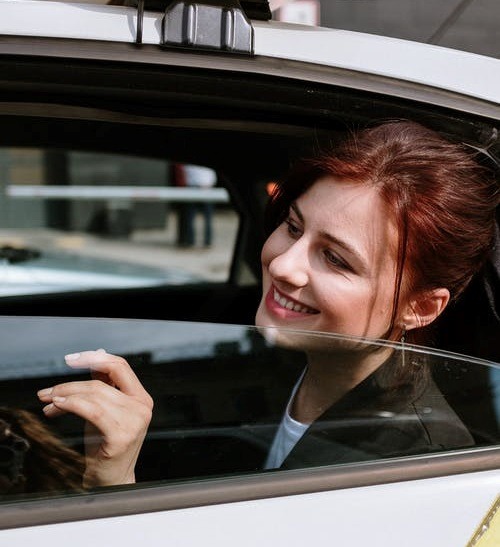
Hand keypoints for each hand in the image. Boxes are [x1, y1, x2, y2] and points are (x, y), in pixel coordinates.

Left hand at [38, 349, 152, 487]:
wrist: (110, 481)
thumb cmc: (106, 446)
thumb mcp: (105, 410)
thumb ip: (103, 385)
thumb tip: (97, 354)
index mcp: (142, 398)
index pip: (120, 366)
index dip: (95, 358)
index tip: (71, 359)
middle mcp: (142, 407)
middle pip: (101, 383)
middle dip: (69, 385)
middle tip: (47, 392)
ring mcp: (134, 421)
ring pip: (94, 395)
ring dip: (65, 396)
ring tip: (49, 402)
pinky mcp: (121, 435)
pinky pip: (92, 410)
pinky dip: (72, 405)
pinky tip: (57, 407)